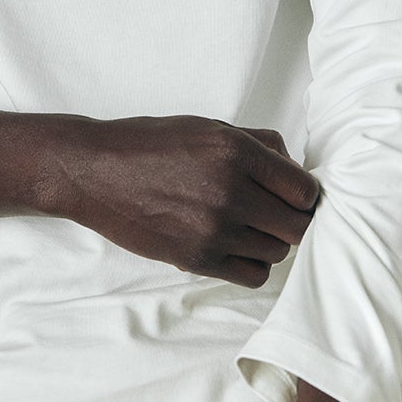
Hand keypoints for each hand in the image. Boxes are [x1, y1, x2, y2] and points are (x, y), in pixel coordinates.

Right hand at [59, 116, 318, 287]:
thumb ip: (259, 144)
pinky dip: (253, 263)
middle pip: (298, 226)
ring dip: (271, 241)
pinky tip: (236, 246)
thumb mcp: (208, 127)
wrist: (95, 172)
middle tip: (277, 213)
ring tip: (247, 225)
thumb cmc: (151, 144)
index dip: (306, 195)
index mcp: (235, 151)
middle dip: (294, 220)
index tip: (295, 195)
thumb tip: (296, 170)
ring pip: (278, 251)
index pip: (304, 190)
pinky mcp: (197, 259)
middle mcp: (229, 191)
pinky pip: (254, 275)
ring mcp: (213, 229)